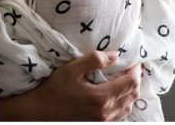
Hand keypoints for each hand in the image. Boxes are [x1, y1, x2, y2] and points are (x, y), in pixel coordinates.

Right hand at [10, 51, 140, 120]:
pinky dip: (124, 104)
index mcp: (101, 97)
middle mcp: (105, 112)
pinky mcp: (98, 124)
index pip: (131, 82)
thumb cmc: (53, 90)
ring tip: (126, 80)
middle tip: (131, 68)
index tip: (133, 61)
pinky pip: (120, 116)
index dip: (136, 70)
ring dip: (131, 92)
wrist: (38, 113)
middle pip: (133, 95)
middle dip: (136, 79)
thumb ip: (93, 60)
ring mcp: (102, 121)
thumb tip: (115, 56)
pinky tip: (117, 96)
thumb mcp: (70, 70)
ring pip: (129, 107)